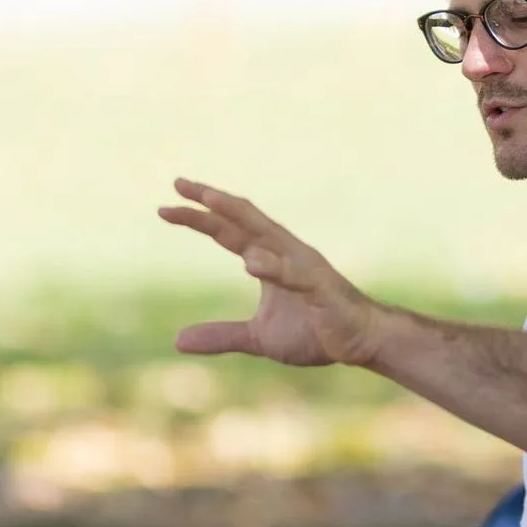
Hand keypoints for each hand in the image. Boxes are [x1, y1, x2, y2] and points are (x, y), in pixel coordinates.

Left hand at [160, 180, 388, 367]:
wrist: (360, 342)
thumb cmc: (315, 331)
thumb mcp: (259, 337)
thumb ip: (222, 335)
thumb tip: (177, 341)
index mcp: (269, 259)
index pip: (229, 231)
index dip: (200, 217)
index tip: (166, 207)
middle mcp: (285, 252)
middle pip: (243, 219)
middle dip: (212, 201)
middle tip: (179, 184)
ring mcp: (304, 267)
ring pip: (266, 235)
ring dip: (238, 217)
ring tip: (210, 202)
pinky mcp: (320, 288)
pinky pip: (294, 274)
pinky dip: (273, 266)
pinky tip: (250, 262)